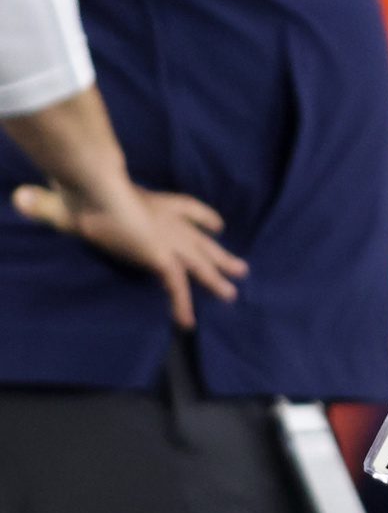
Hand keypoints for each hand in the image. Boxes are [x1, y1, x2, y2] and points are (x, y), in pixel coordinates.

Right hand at [12, 176, 247, 328]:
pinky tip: (187, 323)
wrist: (97, 189)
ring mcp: (169, 239)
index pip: (186, 208)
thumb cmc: (84, 188)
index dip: (202, 218)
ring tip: (232, 294)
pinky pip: (177, 287)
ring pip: (200, 265)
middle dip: (219, 254)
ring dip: (216, 280)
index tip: (217, 225)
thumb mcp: (70, 197)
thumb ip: (49, 203)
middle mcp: (168, 220)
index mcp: (152, 202)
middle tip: (240, 267)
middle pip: (201, 240)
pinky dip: (181, 305)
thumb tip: (19, 198)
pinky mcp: (163, 257)